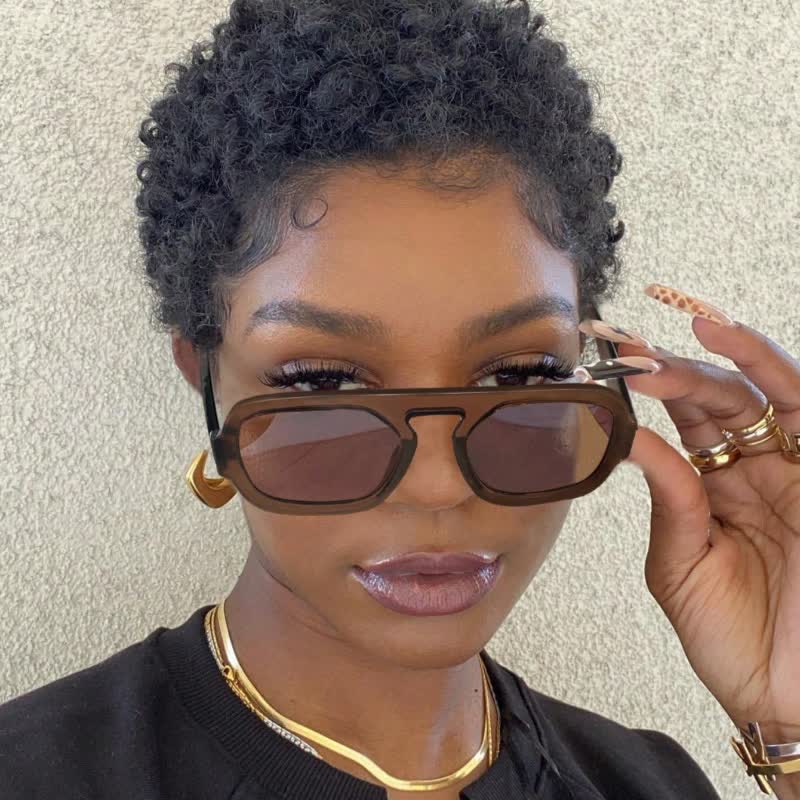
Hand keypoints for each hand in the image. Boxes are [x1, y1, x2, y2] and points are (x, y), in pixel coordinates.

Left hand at [605, 292, 799, 749]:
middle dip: (676, 368)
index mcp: (716, 487)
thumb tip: (627, 437)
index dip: (650, 389)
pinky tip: (739, 348)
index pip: (684, 420)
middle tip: (632, 349)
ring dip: (732, 356)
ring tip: (695, 326)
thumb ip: (667, 498)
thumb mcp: (681, 564)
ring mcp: (796, 473)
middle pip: (719, 399)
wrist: (789, 696)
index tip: (609, 363)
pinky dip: (774, 374)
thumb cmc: (734, 639)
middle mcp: (758, 470)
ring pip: (769, 394)